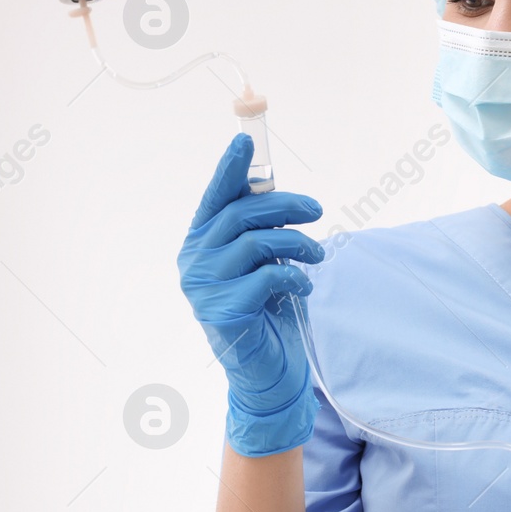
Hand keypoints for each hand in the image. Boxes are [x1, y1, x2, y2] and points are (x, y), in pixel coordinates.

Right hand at [179, 134, 324, 455]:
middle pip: (241, 213)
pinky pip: (267, 276)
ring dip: (297, 243)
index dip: (229, 168)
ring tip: (317, 255)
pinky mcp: (223, 311)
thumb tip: (266, 183)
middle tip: (317, 211)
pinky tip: (303, 288)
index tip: (244, 140)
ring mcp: (203, 287)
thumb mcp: (260, 262)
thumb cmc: (265, 310)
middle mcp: (193, 261)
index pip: (213, 197)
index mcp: (199, 242)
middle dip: (285, 205)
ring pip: (257, 241)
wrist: (267, 371)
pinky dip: (294, 277)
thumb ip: (257, 228)